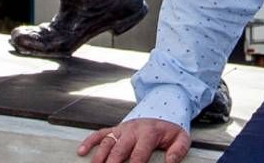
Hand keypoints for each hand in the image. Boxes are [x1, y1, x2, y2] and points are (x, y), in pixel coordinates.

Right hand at [76, 118, 190, 162]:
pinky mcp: (116, 129)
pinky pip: (100, 134)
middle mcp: (132, 130)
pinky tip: (81, 151)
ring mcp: (122, 129)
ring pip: (107, 143)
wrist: (163, 107)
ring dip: (99, 156)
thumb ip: (177, 151)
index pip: (139, 154)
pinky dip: (89, 141)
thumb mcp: (181, 138)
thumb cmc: (170, 127)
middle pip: (119, 149)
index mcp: (149, 133)